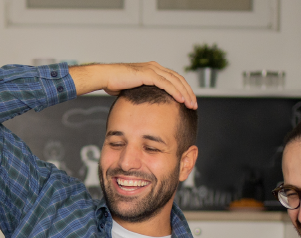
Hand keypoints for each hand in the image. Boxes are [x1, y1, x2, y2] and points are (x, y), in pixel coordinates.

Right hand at [71, 62, 196, 108]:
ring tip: (191, 105)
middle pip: (178, 80)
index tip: (188, 103)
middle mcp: (155, 67)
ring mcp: (152, 69)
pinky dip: (176, 92)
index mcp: (153, 70)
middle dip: (188, 93)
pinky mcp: (148, 74)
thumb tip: (147, 107)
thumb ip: (144, 95)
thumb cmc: (115, 85)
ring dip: (185, 93)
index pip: (174, 80)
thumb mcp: (134, 91)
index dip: (183, 91)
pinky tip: (182, 100)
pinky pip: (167, 84)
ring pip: (175, 81)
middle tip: (194, 105)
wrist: (105, 78)